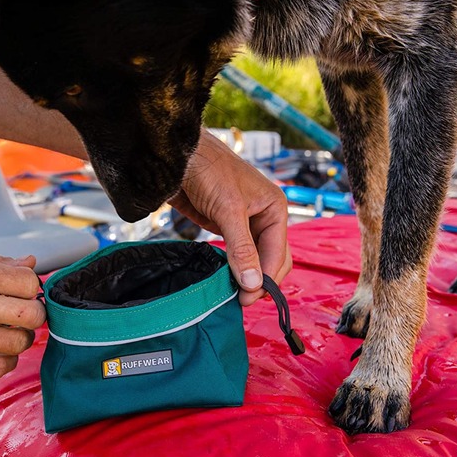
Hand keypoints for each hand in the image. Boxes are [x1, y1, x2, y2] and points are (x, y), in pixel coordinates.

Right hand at [0, 246, 45, 377]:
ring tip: (4, 331)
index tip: (20, 290)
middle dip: (32, 312)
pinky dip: (3, 360)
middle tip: (19, 312)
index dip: (29, 286)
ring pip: (20, 343)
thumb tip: (30, 264)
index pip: (28, 282)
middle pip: (32, 314)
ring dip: (19, 338)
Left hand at [169, 129, 291, 305]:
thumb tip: (254, 284)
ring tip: (232, 295)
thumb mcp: (228, 209)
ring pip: (254, 260)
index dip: (265, 279)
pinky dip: (233, 269)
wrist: (178, 156)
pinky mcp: (225, 227)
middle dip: (259, 280)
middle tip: (240, 300)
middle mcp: (264, 217)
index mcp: (275, 209)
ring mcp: (244, 223)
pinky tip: (224, 280)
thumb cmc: (208, 170)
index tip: (247, 299)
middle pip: (271, 260)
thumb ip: (242, 248)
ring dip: (247, 277)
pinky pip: (237, 255)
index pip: (278, 254)